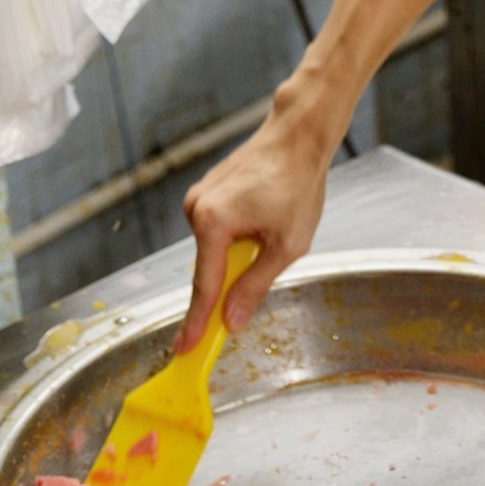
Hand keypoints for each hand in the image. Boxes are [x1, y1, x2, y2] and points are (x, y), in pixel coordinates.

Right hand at [173, 110, 330, 352]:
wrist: (298, 136)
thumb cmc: (298, 185)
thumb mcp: (287, 245)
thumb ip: (255, 285)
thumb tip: (232, 320)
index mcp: (212, 222)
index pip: (203, 286)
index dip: (197, 322)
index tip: (186, 349)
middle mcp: (196, 209)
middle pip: (210, 267)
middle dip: (234, 277)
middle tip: (264, 262)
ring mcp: (199, 199)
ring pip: (217, 248)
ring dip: (242, 251)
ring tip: (276, 224)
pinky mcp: (207, 193)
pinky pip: (220, 229)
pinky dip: (239, 235)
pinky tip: (266, 214)